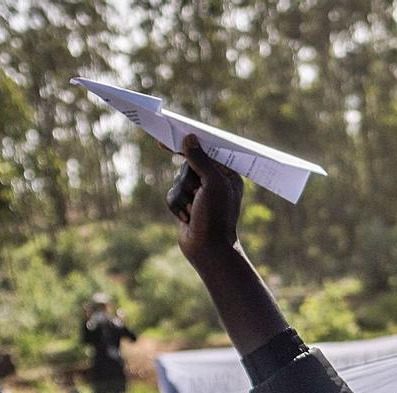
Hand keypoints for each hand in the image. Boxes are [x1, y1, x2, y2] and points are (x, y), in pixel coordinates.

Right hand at [169, 134, 244, 269]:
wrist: (207, 250)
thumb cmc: (216, 217)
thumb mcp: (212, 184)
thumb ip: (200, 160)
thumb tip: (189, 138)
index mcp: (227, 175)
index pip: (207, 152)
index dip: (190, 146)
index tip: (169, 140)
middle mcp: (214, 182)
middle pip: (187, 166)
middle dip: (188, 182)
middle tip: (197, 196)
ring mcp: (200, 194)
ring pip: (177, 181)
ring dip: (182, 197)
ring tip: (193, 211)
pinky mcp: (186, 205)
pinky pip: (171, 195)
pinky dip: (176, 206)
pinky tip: (186, 219)